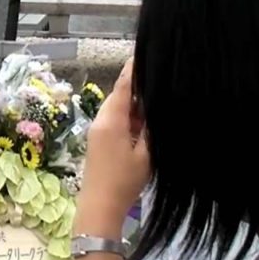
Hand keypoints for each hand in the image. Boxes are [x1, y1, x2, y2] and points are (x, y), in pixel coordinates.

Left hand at [77, 58, 149, 234]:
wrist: (99, 207)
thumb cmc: (124, 181)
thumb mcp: (147, 153)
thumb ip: (153, 127)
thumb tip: (159, 105)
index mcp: (111, 119)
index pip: (124, 85)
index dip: (134, 68)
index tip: (146, 52)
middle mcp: (101, 120)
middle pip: (121, 95)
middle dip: (139, 88)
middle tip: (161, 79)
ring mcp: (97, 130)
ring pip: (119, 109)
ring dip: (136, 105)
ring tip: (158, 100)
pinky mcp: (98, 141)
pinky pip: (115, 121)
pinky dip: (130, 118)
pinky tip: (146, 122)